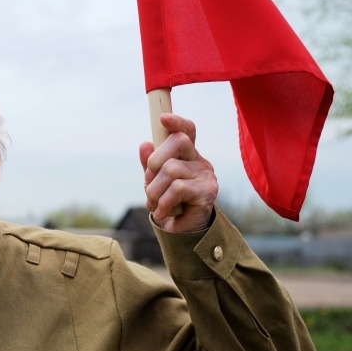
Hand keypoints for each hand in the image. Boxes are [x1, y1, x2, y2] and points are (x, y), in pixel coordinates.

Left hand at [138, 112, 217, 231]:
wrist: (182, 231)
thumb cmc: (169, 202)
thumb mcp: (154, 181)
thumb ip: (149, 164)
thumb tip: (144, 144)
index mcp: (187, 155)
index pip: (187, 131)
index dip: (177, 122)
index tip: (162, 119)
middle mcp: (199, 161)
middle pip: (177, 142)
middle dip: (154, 162)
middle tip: (149, 183)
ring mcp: (205, 175)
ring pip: (171, 169)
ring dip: (154, 190)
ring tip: (154, 204)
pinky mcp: (207, 191)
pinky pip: (177, 189)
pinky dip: (163, 202)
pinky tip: (163, 212)